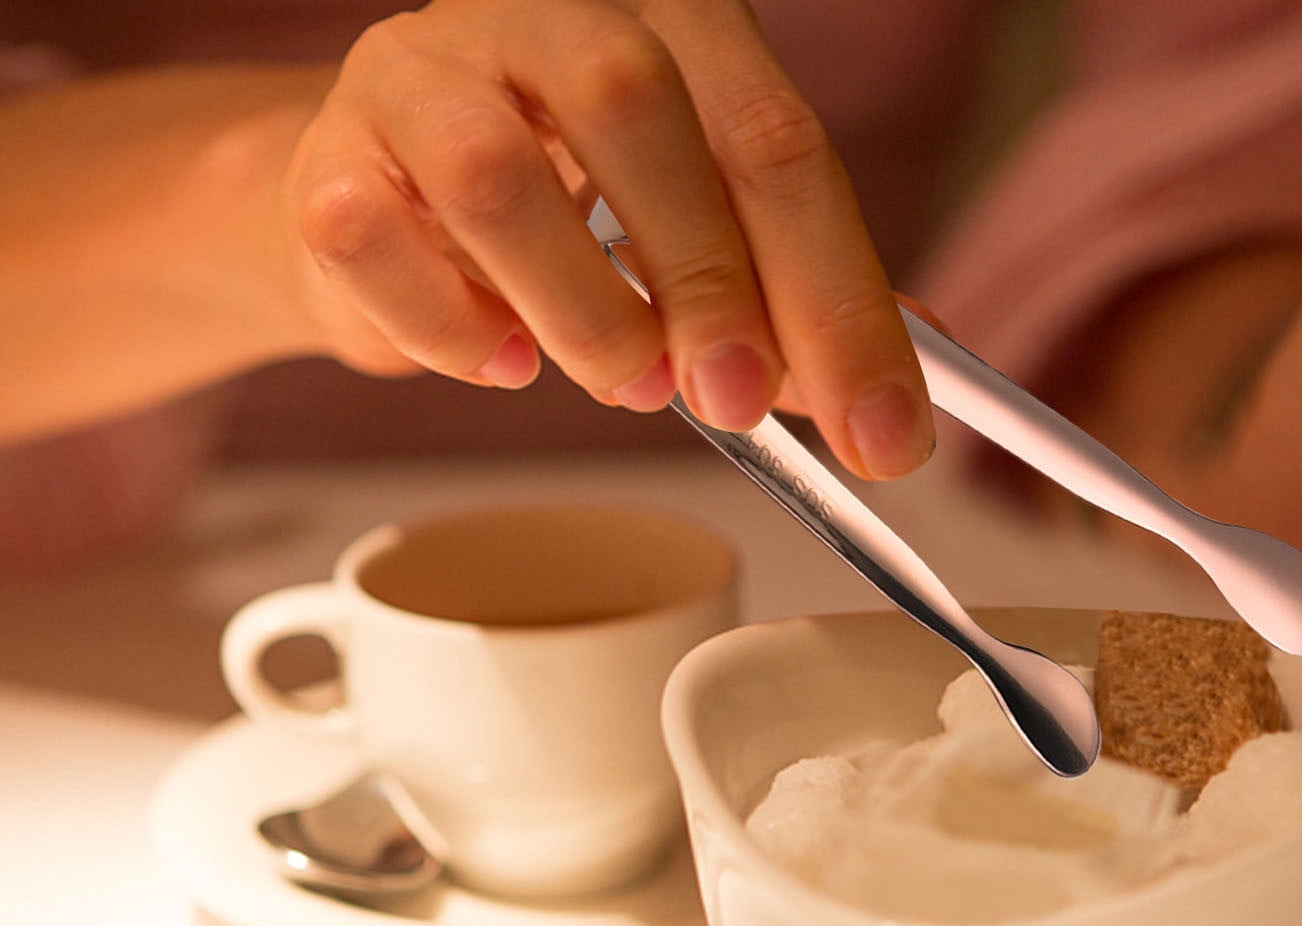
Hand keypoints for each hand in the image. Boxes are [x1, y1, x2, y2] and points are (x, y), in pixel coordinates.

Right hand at [275, 0, 932, 477]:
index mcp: (671, 24)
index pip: (777, 143)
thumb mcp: (699, 242)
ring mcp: (422, 69)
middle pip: (638, 112)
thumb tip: (903, 395)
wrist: (389, 205)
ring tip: (623, 381)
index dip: (840, 298)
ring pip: (495, 173)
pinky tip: (500, 359)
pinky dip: (453, 331)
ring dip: (581, 312)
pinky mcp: (327, 153)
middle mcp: (546, 12)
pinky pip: (377, 241)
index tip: (883, 434)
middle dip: (707, 279)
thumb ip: (794, 303)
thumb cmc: (565, 218)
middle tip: (737, 400)